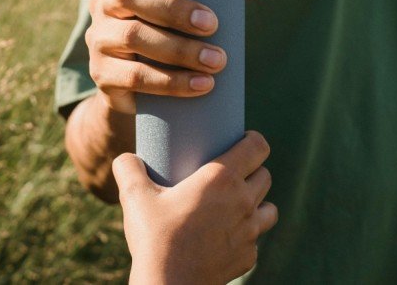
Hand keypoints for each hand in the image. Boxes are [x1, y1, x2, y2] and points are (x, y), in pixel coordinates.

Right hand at [86, 0, 271, 114]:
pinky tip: (200, 85)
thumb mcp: (191, 4)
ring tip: (217, 61)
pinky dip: (171, 82)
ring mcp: (99, 40)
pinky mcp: (103, 75)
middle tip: (212, 24)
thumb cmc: (170, 30)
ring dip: (179, 49)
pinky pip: (134, 76)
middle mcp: (102, 3)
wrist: (139, 87)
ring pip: (132, 36)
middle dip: (173, 8)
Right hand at [113, 131, 277, 284]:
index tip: (240, 140)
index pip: (258, 147)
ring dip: (258, 203)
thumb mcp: (134, 196)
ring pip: (270, 208)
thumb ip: (128, 168)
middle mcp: (243, 202)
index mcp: (222, 178)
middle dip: (253, 171)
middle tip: (231, 173)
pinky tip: (226, 236)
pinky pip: (256, 239)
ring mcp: (250, 232)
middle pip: (265, 176)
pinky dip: (246, 235)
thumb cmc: (154, 238)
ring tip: (237, 204)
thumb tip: (126, 158)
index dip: (253, 140)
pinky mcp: (248, 256)